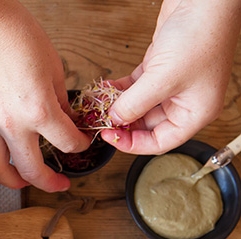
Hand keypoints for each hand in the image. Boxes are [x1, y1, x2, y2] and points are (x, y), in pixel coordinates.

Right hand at [0, 0, 90, 191]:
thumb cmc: (15, 37)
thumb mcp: (53, 69)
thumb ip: (59, 102)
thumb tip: (64, 119)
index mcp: (38, 111)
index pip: (66, 143)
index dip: (79, 145)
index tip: (81, 142)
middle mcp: (11, 125)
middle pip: (31, 171)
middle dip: (50, 183)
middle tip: (59, 184)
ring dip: (13, 181)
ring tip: (22, 181)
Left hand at [101, 0, 240, 153]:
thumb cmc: (201, 36)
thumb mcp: (163, 78)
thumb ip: (135, 103)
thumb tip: (114, 119)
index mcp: (195, 112)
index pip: (161, 142)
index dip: (133, 144)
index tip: (110, 137)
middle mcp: (185, 101)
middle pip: (147, 125)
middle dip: (122, 123)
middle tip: (99, 121)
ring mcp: (172, 84)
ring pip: (139, 105)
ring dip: (117, 106)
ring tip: (97, 106)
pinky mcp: (160, 68)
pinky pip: (136, 87)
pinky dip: (120, 90)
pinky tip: (104, 90)